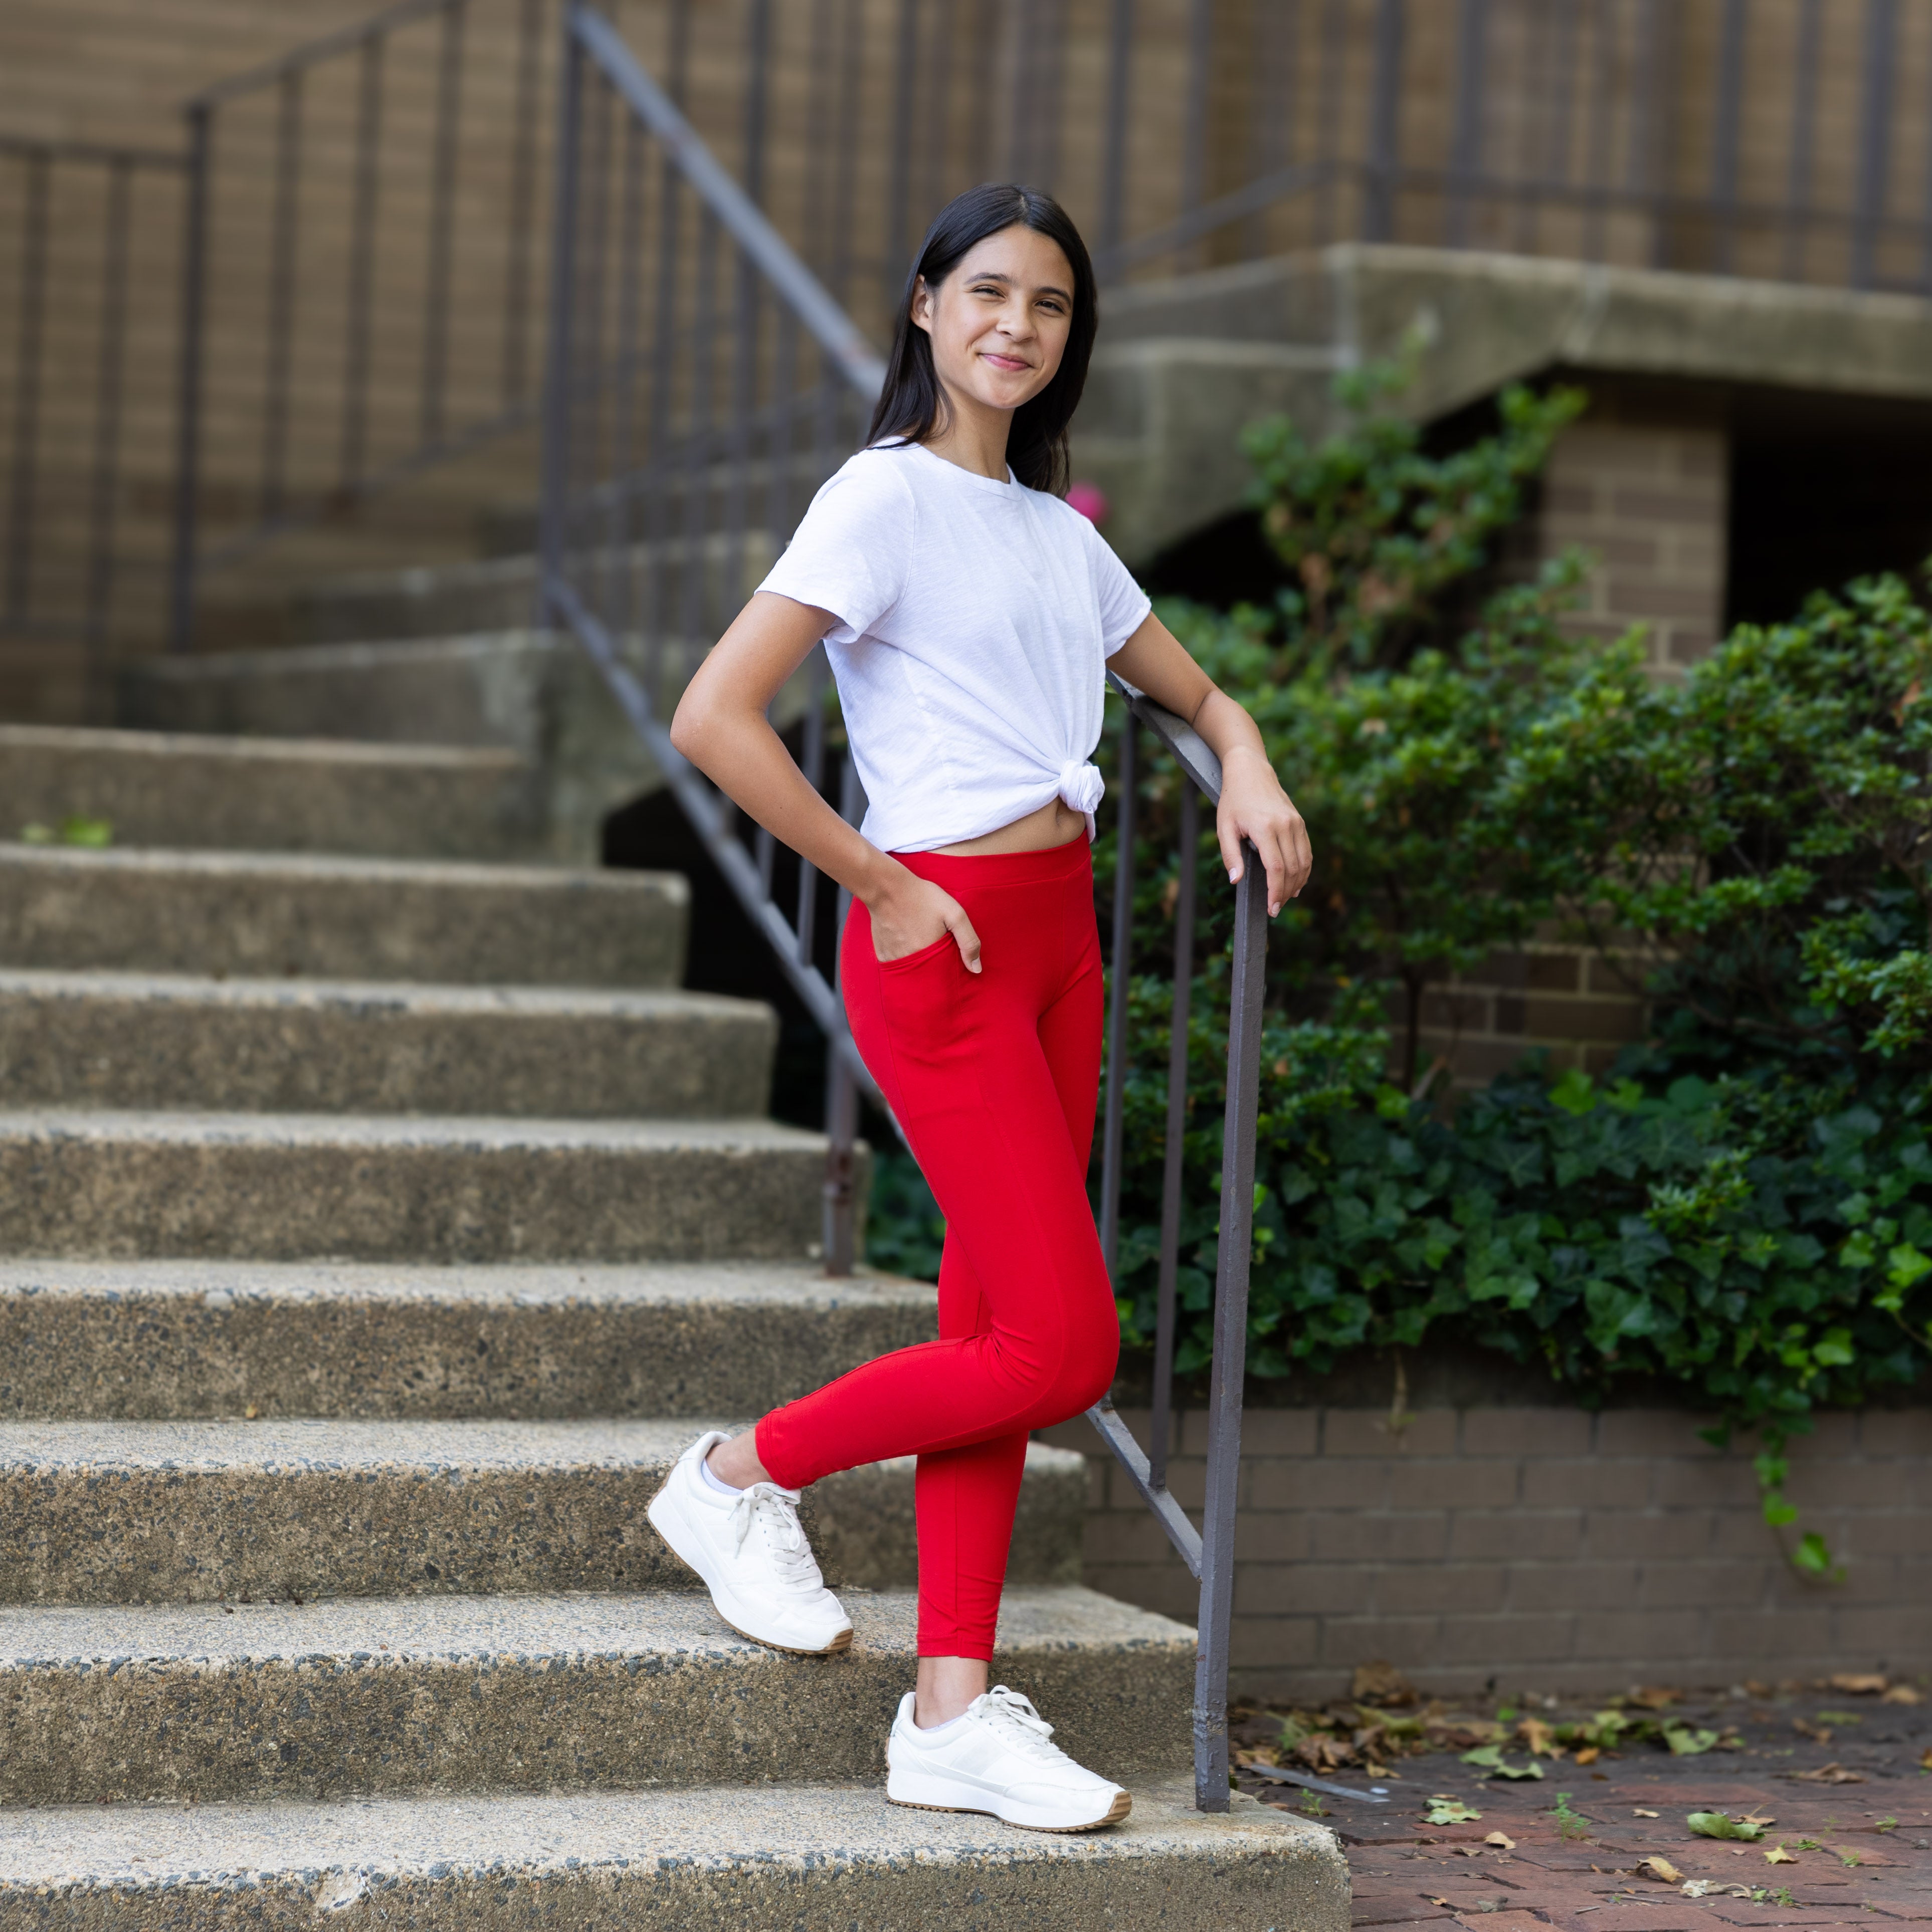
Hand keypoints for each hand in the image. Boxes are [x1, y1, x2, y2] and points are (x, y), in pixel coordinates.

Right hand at [867, 866, 982, 971]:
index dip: (947, 973)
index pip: (941, 978)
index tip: (949, 962)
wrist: (886, 886)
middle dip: (932, 970)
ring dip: (917, 965)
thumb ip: (968, 941)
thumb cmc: (922, 897)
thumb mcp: (954, 913)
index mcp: (929, 956)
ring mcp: (893, 959)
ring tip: (919, 944)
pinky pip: (894, 964)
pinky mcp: (881, 953)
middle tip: (933, 948)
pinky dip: (901, 958)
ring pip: (909, 971)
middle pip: (925, 976)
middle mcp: (909, 962)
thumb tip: (976, 969)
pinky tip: (905, 943)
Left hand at [1216, 745, 1311, 916]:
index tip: (1271, 909)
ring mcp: (1296, 823)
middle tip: (1275, 909)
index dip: (1275, 892)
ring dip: (1296, 884)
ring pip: (1303, 862)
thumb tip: (1236, 881)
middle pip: (1292, 869)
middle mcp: (1285, 825)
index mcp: (1264, 828)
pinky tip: (1296, 883)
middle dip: (1285, 893)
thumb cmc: (1233, 801)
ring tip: (1284, 899)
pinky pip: (1307, 852)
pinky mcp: (1300, 822)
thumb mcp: (1224, 828)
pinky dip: (1304, 870)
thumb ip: (1230, 855)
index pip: (1276, 868)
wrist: (1251, 771)